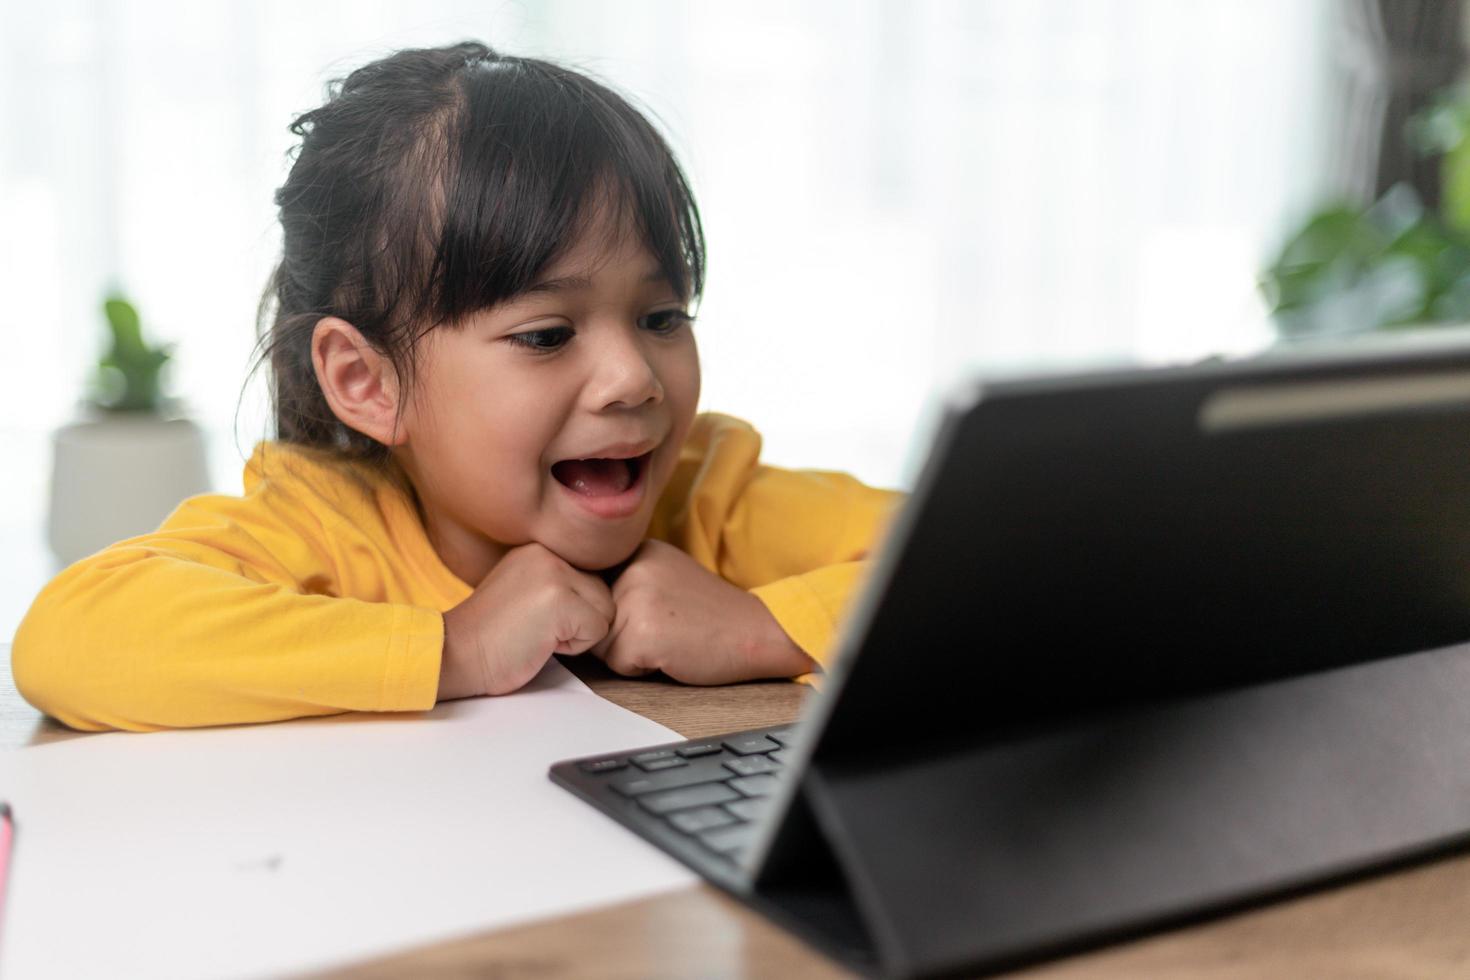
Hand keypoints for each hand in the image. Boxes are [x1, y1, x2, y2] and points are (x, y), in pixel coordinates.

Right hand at [438, 543, 613, 698]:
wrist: (455, 653)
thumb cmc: (490, 634)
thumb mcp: (524, 590)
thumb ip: (557, 583)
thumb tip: (599, 591)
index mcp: (539, 549)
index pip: (590, 580)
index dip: (571, 611)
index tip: (534, 618)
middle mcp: (548, 553)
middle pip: (603, 594)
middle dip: (578, 621)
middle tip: (536, 629)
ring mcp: (555, 574)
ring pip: (605, 611)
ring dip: (578, 633)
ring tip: (538, 634)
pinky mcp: (560, 600)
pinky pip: (597, 630)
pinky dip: (574, 647)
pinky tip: (540, 642)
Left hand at [591, 540, 815, 684]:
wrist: (759, 632)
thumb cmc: (713, 615)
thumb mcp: (666, 575)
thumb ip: (627, 579)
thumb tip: (579, 604)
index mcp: (637, 550)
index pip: (594, 594)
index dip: (619, 615)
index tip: (657, 615)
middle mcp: (632, 567)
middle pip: (595, 620)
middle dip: (623, 635)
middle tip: (669, 629)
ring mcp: (636, 597)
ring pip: (602, 645)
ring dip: (631, 653)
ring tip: (670, 640)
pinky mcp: (642, 632)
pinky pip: (619, 665)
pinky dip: (643, 669)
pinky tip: (674, 653)